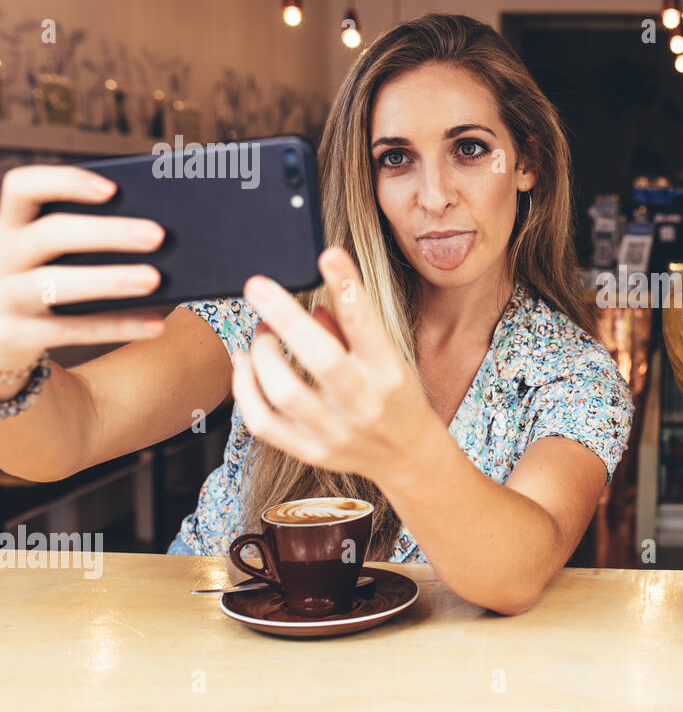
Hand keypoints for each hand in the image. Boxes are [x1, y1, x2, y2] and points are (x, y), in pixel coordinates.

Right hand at [0, 166, 164, 374]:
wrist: (5, 333)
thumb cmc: (47, 278)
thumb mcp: (53, 253)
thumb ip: (90, 237)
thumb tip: (156, 232)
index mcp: (11, 224)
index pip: (23, 187)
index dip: (65, 182)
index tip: (113, 189)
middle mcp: (1, 256)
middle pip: (48, 234)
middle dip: (105, 233)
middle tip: (157, 235)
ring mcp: (5, 297)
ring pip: (52, 285)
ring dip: (107, 280)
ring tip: (154, 279)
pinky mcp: (18, 335)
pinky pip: (73, 330)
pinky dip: (117, 326)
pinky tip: (156, 324)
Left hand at [232, 246, 436, 485]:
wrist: (408, 456)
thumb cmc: (397, 396)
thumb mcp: (390, 357)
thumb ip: (352, 329)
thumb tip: (311, 303)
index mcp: (389, 372)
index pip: (366, 326)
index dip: (347, 287)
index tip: (328, 255)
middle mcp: (364, 402)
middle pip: (320, 359)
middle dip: (285, 317)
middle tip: (258, 286)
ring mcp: (335, 431)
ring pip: (284, 391)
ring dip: (262, 353)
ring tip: (261, 332)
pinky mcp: (310, 451)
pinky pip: (263, 422)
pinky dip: (244, 390)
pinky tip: (244, 365)